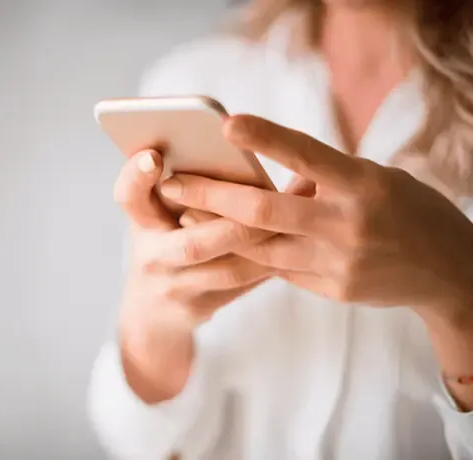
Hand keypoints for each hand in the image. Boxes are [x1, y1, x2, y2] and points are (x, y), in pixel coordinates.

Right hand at [116, 149, 271, 402]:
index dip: (137, 177)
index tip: (155, 157)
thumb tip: (242, 156)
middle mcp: (150, 256)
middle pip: (194, 243)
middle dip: (239, 223)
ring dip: (267, 245)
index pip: (129, 196)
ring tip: (298, 220)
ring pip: (228, 269)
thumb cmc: (165, 245)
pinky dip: (269, 264)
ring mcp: (172, 288)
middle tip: (275, 199)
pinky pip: (241, 285)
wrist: (151, 312)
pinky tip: (295, 246)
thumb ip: (188, 189)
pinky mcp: (195, 310)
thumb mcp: (163, 216)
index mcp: (140, 222)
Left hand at [161, 115, 472, 318]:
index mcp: (365, 185)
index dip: (267, 138)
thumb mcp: (376, 180)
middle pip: (265, 211)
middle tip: (170, 183)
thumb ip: (325, 180)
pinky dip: (252, 252)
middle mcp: (348, 224)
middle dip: (211, 195)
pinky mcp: (332, 290)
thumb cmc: (410, 212)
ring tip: (182, 212)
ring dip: (218, 229)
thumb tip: (275, 179)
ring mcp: (338, 263)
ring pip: (261, 247)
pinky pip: (280, 269)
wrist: (445, 272)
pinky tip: (224, 241)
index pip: (308, 155)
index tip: (227, 124)